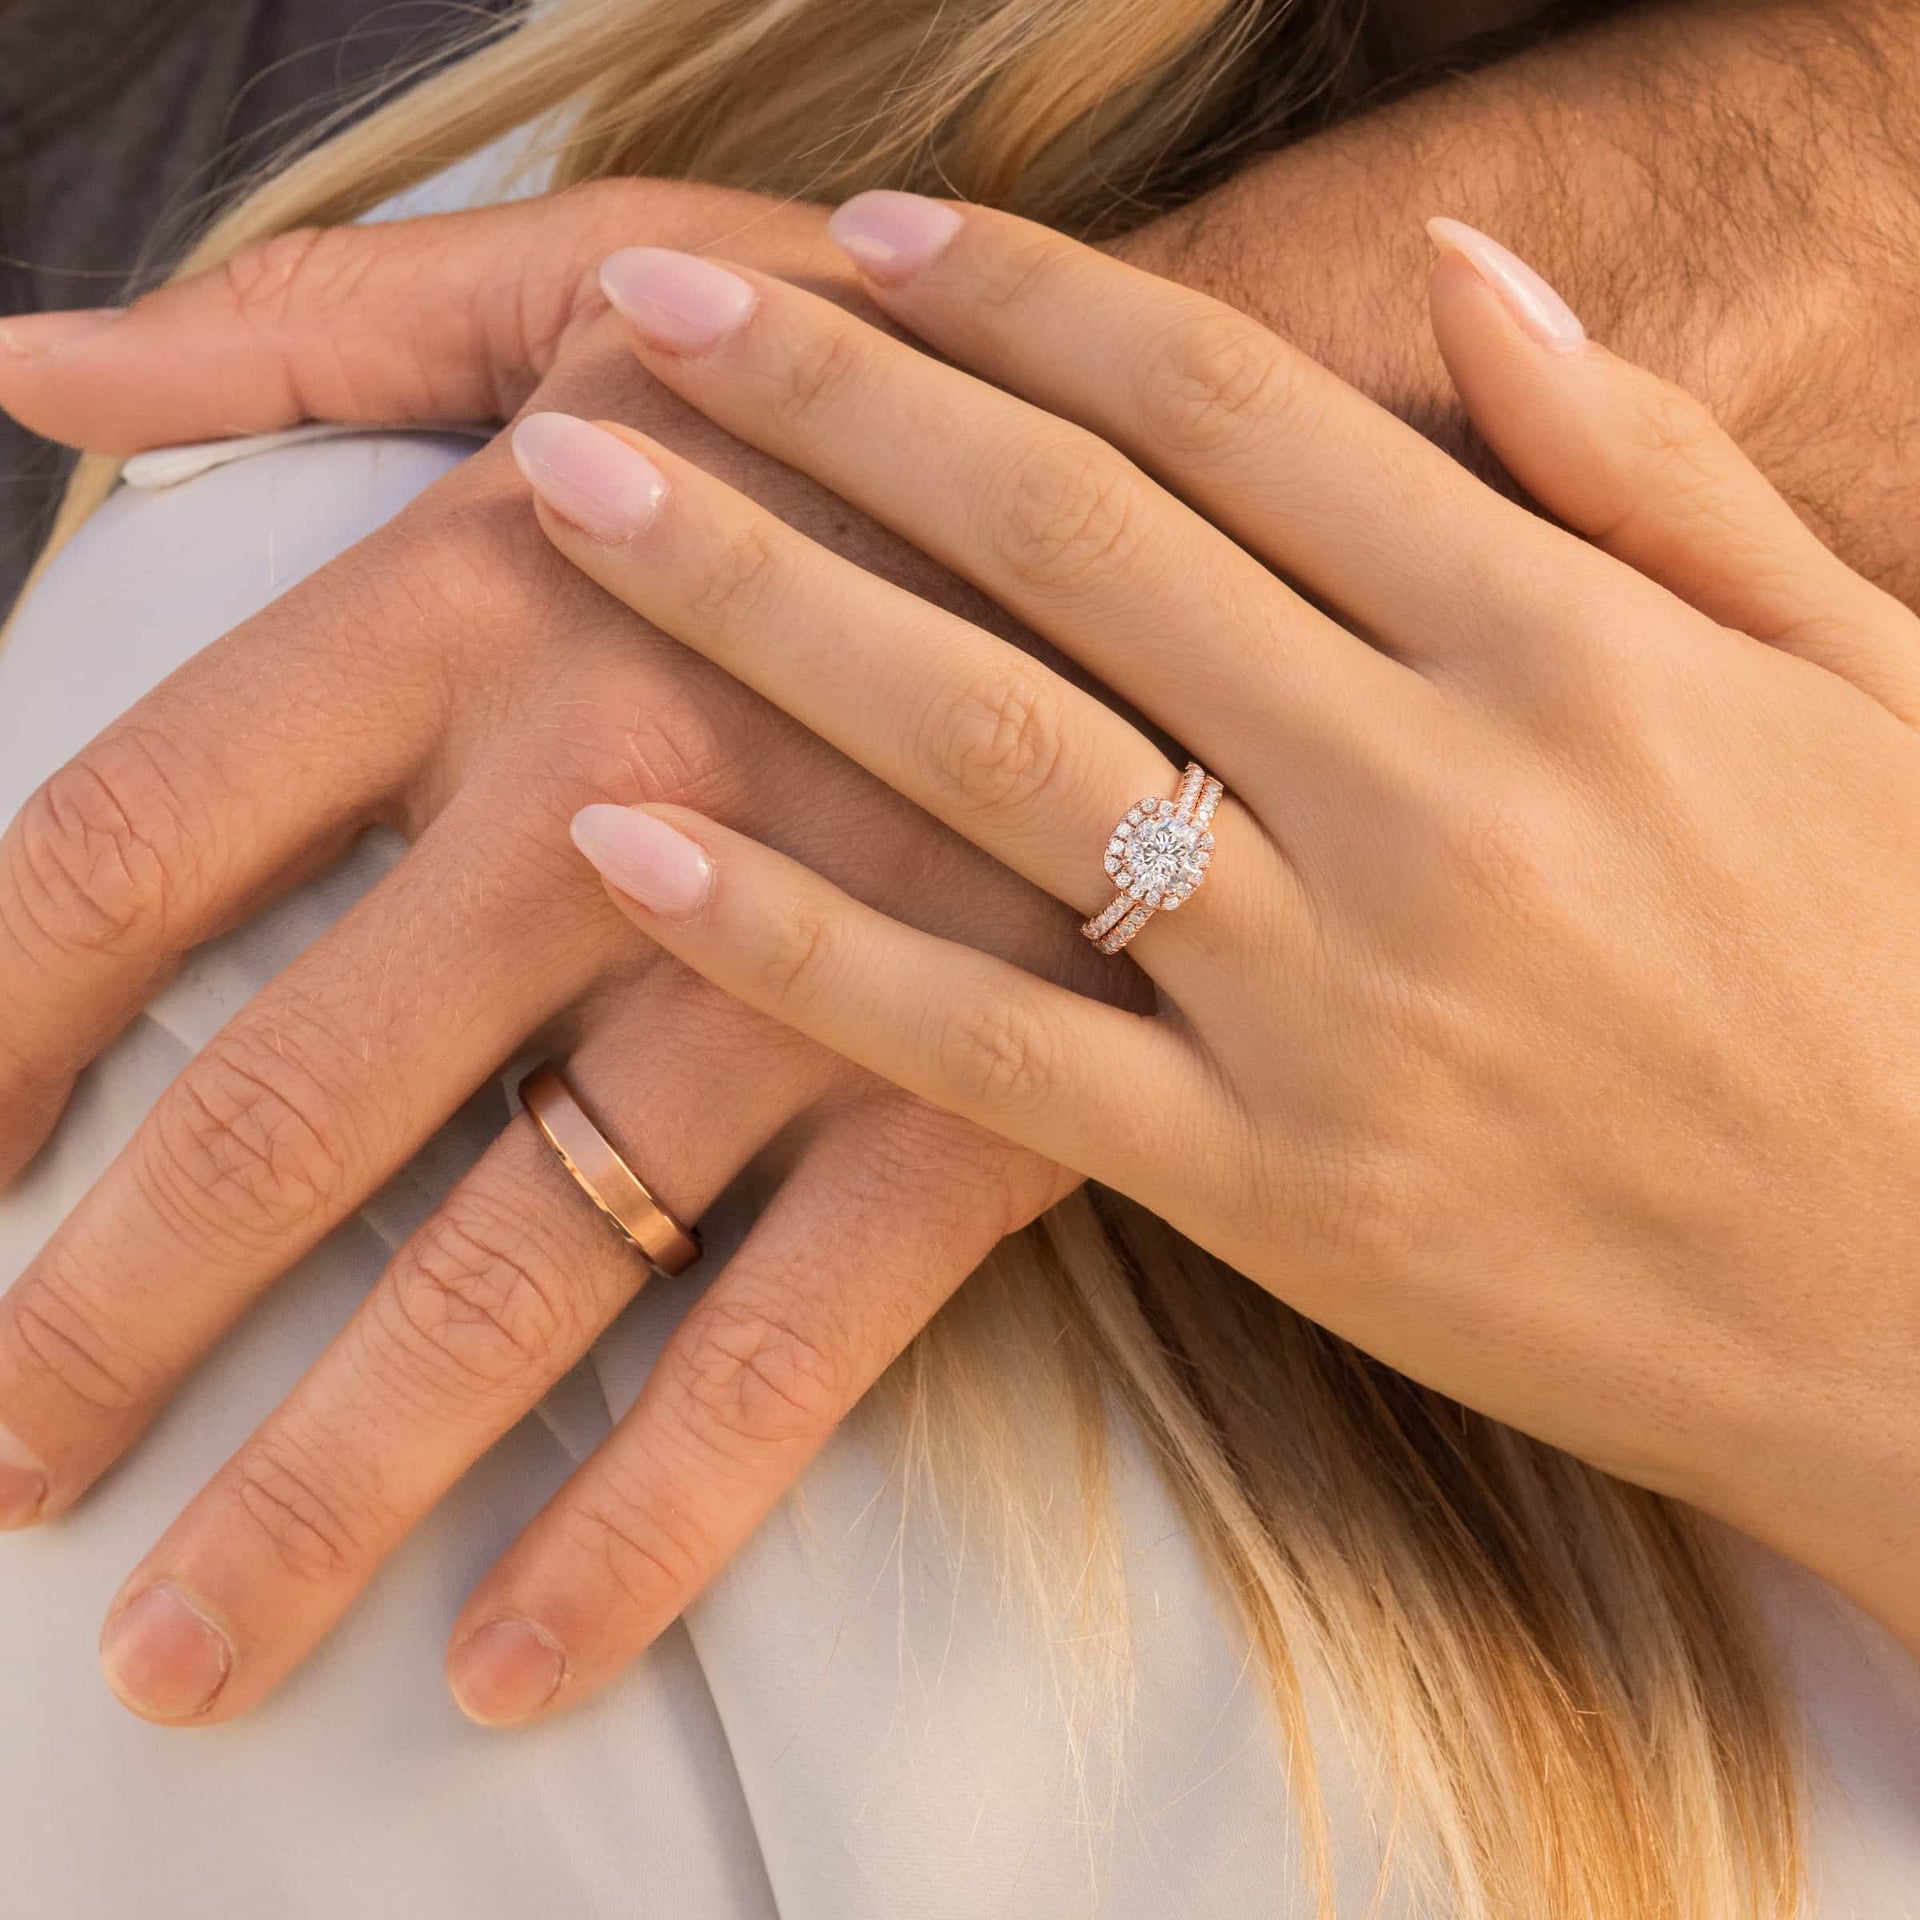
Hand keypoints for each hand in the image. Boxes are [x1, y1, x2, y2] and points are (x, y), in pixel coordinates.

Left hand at [0, 184, 1104, 1723]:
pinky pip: (768, 1362)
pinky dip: (635, 1524)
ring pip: (497, 1284)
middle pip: (275, 1117)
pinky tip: (514, 1659)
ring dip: (315, 1490)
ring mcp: (795, 984)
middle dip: (98, 1327)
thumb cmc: (897, 385)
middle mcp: (600, 806)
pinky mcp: (968, 1109)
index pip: (128, 841)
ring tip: (182, 1653)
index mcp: (478, 595)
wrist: (1241, 503)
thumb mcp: (608, 283)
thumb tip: (34, 366)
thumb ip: (316, 323)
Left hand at [522, 194, 1919, 1656]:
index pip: (1230, 405)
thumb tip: (1475, 283)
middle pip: (1058, 533)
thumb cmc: (1919, 992)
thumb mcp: (1860, 681)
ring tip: (574, 496)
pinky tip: (631, 838)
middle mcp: (1425, 784)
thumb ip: (1654, 471)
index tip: (863, 242)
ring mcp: (1329, 992)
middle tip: (647, 316)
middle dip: (829, 399)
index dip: (1025, 301)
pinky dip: (795, 945)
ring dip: (755, 600)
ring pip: (984, 749)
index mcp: (1565, 639)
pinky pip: (982, 1043)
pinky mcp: (1265, 1182)